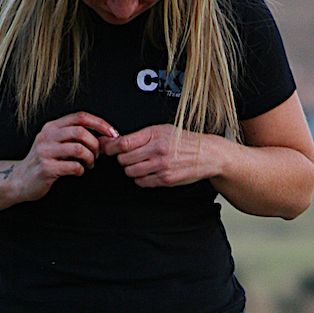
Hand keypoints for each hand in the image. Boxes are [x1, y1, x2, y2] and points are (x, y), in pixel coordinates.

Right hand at [9, 113, 118, 201]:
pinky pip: (73, 166)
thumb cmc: (43, 162)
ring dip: (90, 158)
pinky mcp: (46, 168)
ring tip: (89, 164)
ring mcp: (45, 152)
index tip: (112, 133)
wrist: (20, 180)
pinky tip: (78, 172)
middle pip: (80, 131)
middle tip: (97, 155)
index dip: (100, 123)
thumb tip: (102, 137)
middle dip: (95, 144)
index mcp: (52, 127)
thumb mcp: (54, 143)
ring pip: (78, 149)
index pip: (80, 117)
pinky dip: (81, 170)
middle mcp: (47, 136)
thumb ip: (72, 137)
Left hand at [100, 125, 223, 187]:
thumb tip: (115, 141)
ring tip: (140, 164)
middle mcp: (157, 149)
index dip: (110, 147)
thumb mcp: (163, 130)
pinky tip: (147, 172)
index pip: (123, 143)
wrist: (207, 154)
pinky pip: (141, 182)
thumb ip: (141, 136)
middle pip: (124, 159)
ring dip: (130, 170)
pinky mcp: (165, 179)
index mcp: (155, 134)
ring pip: (130, 172)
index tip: (106, 148)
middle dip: (122, 159)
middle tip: (127, 157)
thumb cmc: (184, 141)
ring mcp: (161, 166)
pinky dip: (140, 179)